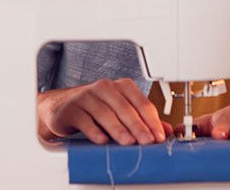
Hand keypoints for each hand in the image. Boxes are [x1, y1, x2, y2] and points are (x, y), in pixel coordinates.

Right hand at [37, 78, 172, 144]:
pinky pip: (85, 120)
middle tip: (147, 141)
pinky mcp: (72, 109)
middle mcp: (105, 88)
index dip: (152, 120)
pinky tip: (102, 140)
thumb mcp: (121, 111)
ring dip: (118, 129)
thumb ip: (143, 120)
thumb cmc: (96, 109)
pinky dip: (94, 131)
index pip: (141, 102)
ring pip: (105, 113)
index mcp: (122, 86)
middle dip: (138, 126)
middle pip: (125, 108)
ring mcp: (87, 96)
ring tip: (128, 142)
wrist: (63, 107)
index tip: (159, 136)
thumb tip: (166, 131)